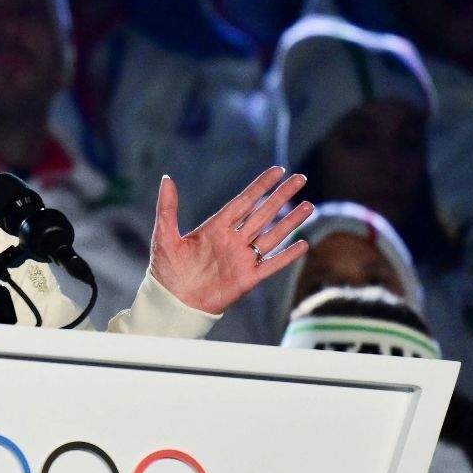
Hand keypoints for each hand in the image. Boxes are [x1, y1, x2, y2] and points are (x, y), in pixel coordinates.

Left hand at [149, 167, 312, 313]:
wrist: (172, 302)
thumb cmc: (166, 270)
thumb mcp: (164, 235)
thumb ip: (168, 207)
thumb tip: (166, 178)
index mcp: (215, 227)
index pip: (244, 201)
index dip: (261, 186)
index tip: (278, 170)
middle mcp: (232, 240)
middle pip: (263, 213)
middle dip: (282, 196)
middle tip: (301, 179)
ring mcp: (241, 259)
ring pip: (272, 236)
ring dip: (290, 221)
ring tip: (309, 205)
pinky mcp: (247, 278)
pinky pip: (271, 265)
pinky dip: (287, 256)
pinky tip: (303, 244)